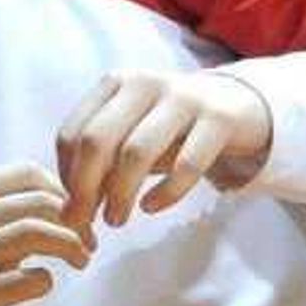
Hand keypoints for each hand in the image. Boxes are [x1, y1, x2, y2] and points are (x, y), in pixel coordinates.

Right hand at [0, 165, 94, 305]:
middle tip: (89, 244)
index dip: (66, 194)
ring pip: (31, 233)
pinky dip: (45, 281)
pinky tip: (44, 285)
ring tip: (81, 261)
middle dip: (77, 222)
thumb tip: (77, 198)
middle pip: (36, 202)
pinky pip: (24, 280)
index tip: (80, 220)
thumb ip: (18, 211)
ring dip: (70, 246)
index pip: (27, 174)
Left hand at [54, 70, 274, 229]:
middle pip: (98, 141)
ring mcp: (185, 98)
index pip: (72, 133)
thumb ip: (102, 161)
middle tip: (85, 222)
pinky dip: (165, 193)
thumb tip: (71, 210)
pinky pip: (186, 165)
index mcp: (116, 83)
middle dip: (86, 189)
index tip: (73, 209)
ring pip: (137, 152)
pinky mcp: (219, 119)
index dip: (66, 177)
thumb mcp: (133, 132)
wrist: (239, 107)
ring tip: (116, 221)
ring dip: (120, 194)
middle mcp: (146, 84)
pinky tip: (152, 207)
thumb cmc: (173, 128)